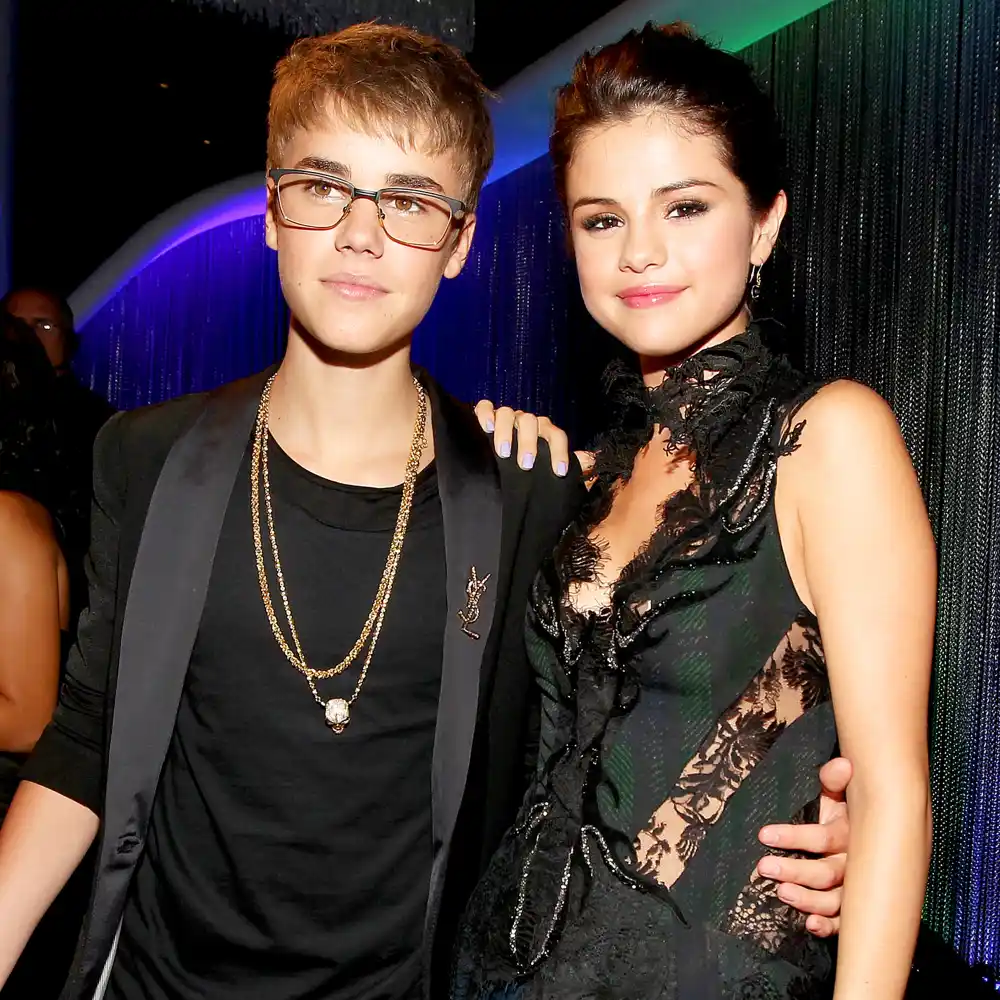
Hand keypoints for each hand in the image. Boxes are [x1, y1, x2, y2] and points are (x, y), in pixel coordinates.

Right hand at [474, 400, 570, 475]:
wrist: (502, 460)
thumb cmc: (530, 465)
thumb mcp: (551, 468)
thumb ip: (574, 466)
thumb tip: (591, 462)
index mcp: (544, 432)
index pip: (557, 436)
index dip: (560, 452)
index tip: (559, 472)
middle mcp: (527, 422)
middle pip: (531, 423)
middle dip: (529, 443)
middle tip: (526, 465)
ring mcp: (507, 417)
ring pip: (508, 414)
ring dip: (506, 431)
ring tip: (503, 452)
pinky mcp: (486, 414)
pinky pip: (485, 407)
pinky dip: (486, 414)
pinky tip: (486, 427)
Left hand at [756, 756, 851, 937]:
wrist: (880, 839)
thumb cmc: (849, 816)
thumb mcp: (840, 796)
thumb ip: (834, 781)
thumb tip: (842, 763)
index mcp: (850, 835)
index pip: (822, 838)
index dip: (794, 836)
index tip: (764, 834)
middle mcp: (856, 864)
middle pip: (827, 873)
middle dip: (795, 871)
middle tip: (764, 867)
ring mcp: (858, 889)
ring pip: (836, 900)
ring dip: (809, 900)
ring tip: (782, 893)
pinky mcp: (856, 909)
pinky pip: (846, 923)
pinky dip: (829, 926)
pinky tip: (810, 925)